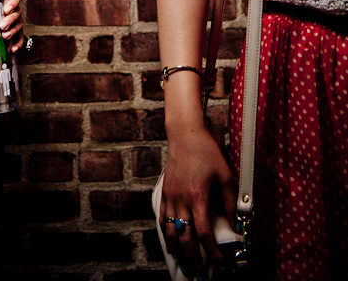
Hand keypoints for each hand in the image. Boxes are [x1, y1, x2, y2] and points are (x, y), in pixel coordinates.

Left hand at [0, 0, 23, 51]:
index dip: (13, 3)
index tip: (6, 9)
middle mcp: (15, 9)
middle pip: (17, 12)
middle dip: (10, 20)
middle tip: (2, 26)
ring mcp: (17, 21)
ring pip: (19, 24)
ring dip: (13, 31)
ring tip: (5, 36)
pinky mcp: (18, 32)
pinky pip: (21, 37)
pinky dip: (18, 43)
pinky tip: (13, 49)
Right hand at [160, 125, 236, 273]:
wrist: (185, 134)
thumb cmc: (206, 151)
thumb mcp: (225, 175)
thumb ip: (232, 202)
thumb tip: (237, 224)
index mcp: (198, 197)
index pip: (205, 235)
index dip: (214, 254)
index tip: (221, 265)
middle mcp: (181, 200)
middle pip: (185, 240)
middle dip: (194, 260)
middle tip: (201, 272)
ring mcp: (171, 197)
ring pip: (171, 232)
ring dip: (177, 252)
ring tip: (184, 264)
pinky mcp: (165, 192)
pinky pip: (163, 219)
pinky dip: (167, 234)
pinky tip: (172, 242)